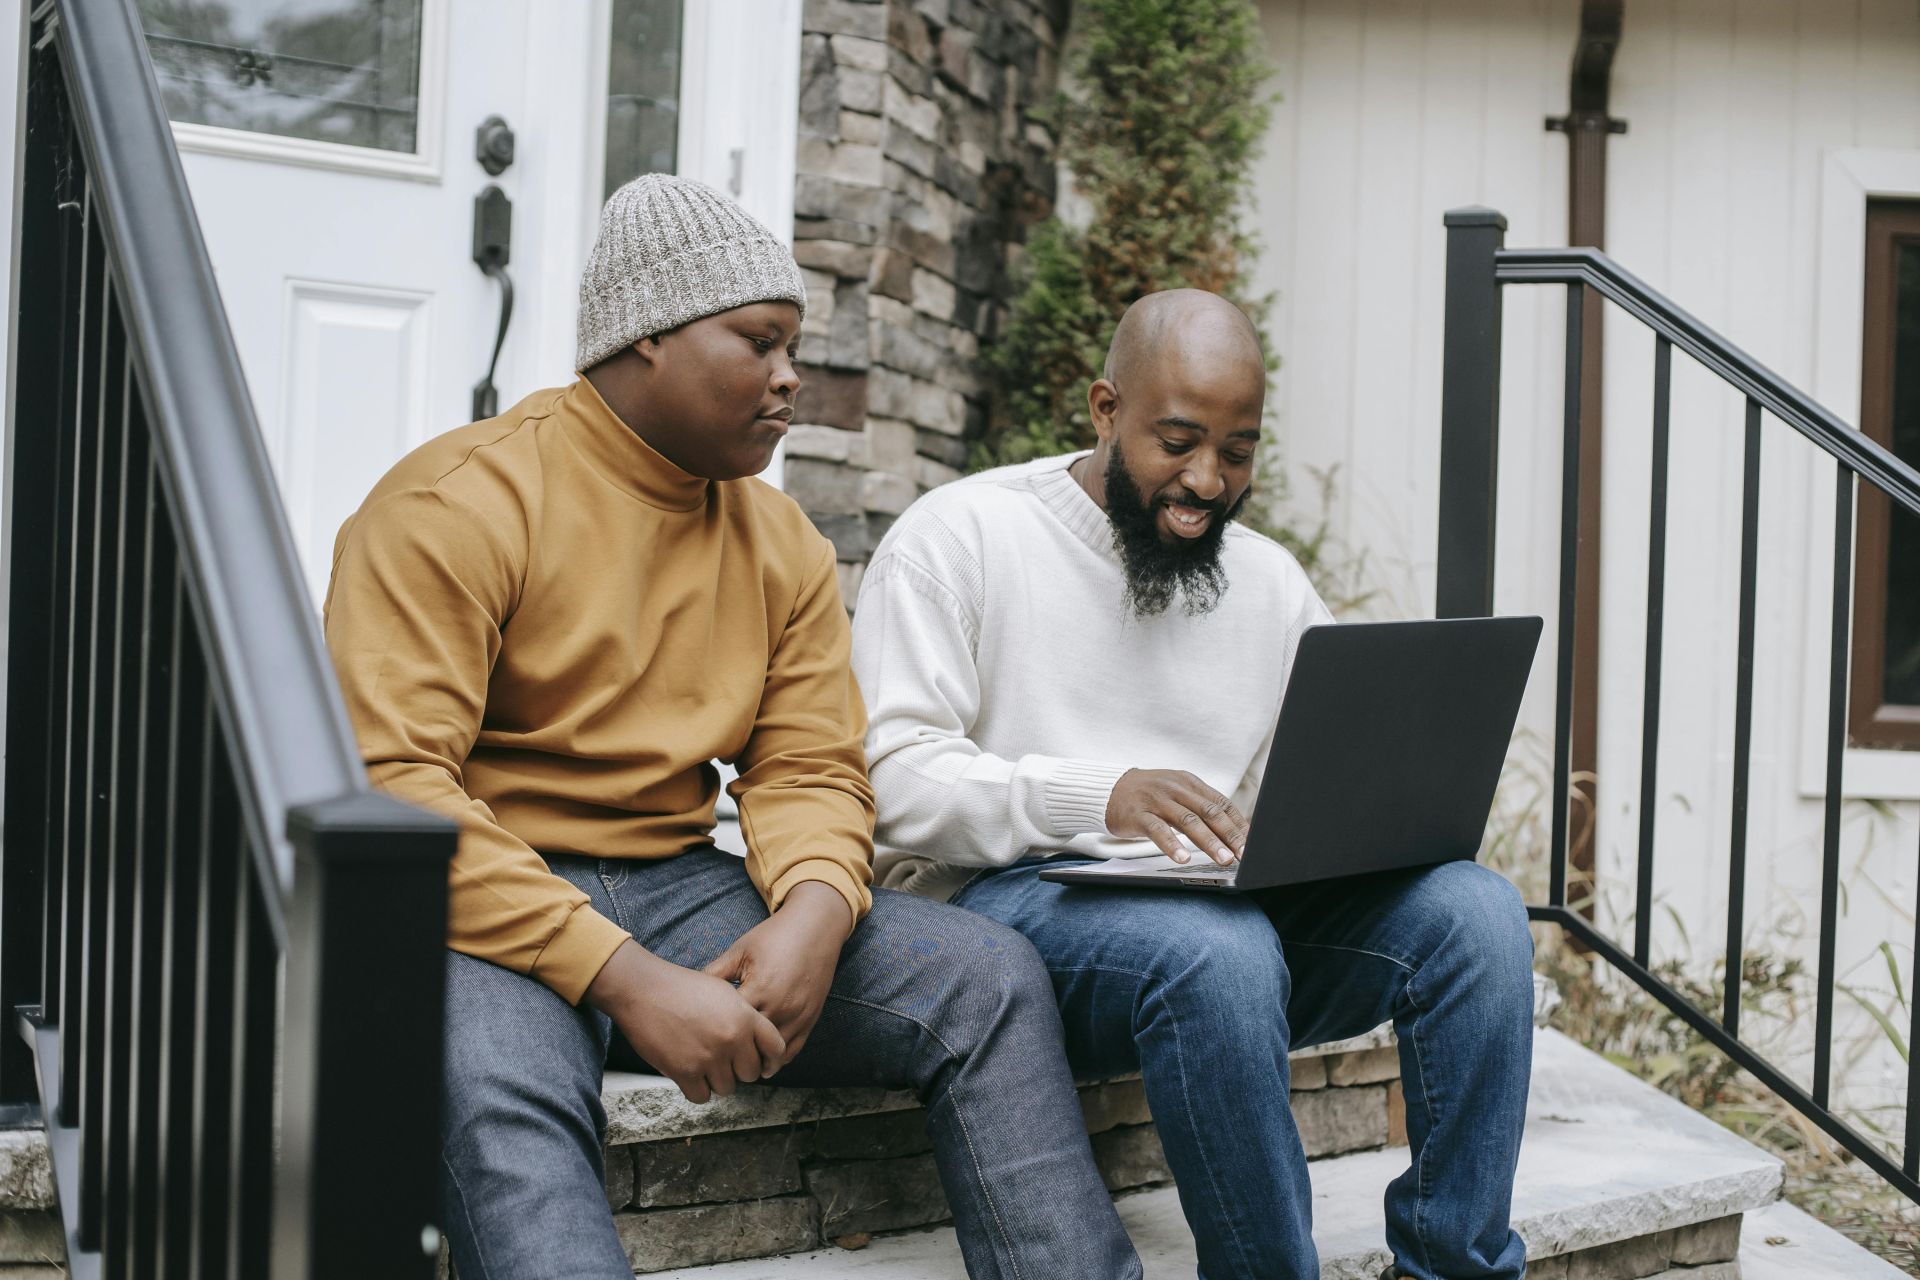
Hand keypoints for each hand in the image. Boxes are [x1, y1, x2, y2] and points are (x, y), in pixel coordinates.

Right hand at [585, 940, 784, 1103]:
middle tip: (723, 1060)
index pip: (777, 1048)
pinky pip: (702, 1096)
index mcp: (746, 1016)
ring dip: (716, 1080)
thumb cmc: (682, 987)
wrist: (644, 990)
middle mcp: (732, 1038)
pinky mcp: (685, 1072)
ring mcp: (709, 1057)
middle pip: (751, 1074)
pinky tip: (690, 1073)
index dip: (770, 1058)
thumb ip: (744, 1014)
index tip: (760, 1061)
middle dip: (738, 1069)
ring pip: (727, 1088)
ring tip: (703, 1063)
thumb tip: (757, 1038)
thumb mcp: (724, 990)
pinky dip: (696, 1089)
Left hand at [704, 881, 852, 1068]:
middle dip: (733, 1055)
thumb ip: (715, 973)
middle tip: (716, 1061)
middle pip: (752, 1047)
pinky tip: (763, 1059)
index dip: (714, 1035)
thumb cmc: (774, 936)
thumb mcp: (740, 950)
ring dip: (757, 1062)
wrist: (815, 927)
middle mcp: (781, 1007)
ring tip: (738, 1063)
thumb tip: (687, 990)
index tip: (702, 1040)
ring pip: (774, 1055)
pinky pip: (793, 1049)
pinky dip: (777, 1058)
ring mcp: (798, 1016)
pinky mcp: (811, 1019)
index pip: (731, 1026)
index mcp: (760, 989)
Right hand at [1105, 769, 1247, 865]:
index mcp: (1189, 783)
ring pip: (1188, 821)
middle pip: (1209, 812)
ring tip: (1223, 859)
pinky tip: (1183, 859)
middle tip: (1243, 854)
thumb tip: (1231, 832)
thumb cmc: (1149, 796)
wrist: (1110, 788)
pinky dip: (1172, 845)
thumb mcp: (1177, 794)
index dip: (1238, 824)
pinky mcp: (1139, 814)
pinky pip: (1158, 830)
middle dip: (1229, 835)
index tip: (1252, 843)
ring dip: (1209, 842)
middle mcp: (1176, 788)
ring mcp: (1157, 800)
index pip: (1221, 803)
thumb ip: (1200, 808)